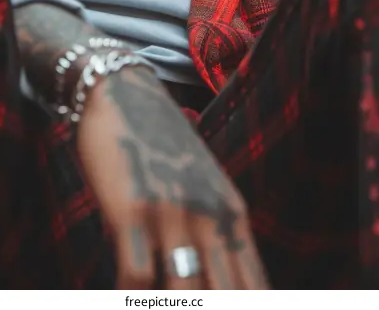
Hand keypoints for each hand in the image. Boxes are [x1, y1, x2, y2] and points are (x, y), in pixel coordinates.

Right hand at [76, 66, 268, 289]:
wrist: (122, 91)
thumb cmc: (161, 146)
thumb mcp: (203, 186)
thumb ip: (218, 235)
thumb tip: (231, 282)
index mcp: (232, 215)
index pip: (257, 289)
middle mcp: (210, 216)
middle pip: (226, 297)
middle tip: (191, 305)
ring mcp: (172, 213)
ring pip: (185, 295)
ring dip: (171, 307)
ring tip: (159, 299)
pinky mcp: (132, 209)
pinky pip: (137, 278)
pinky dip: (130, 295)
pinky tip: (122, 293)